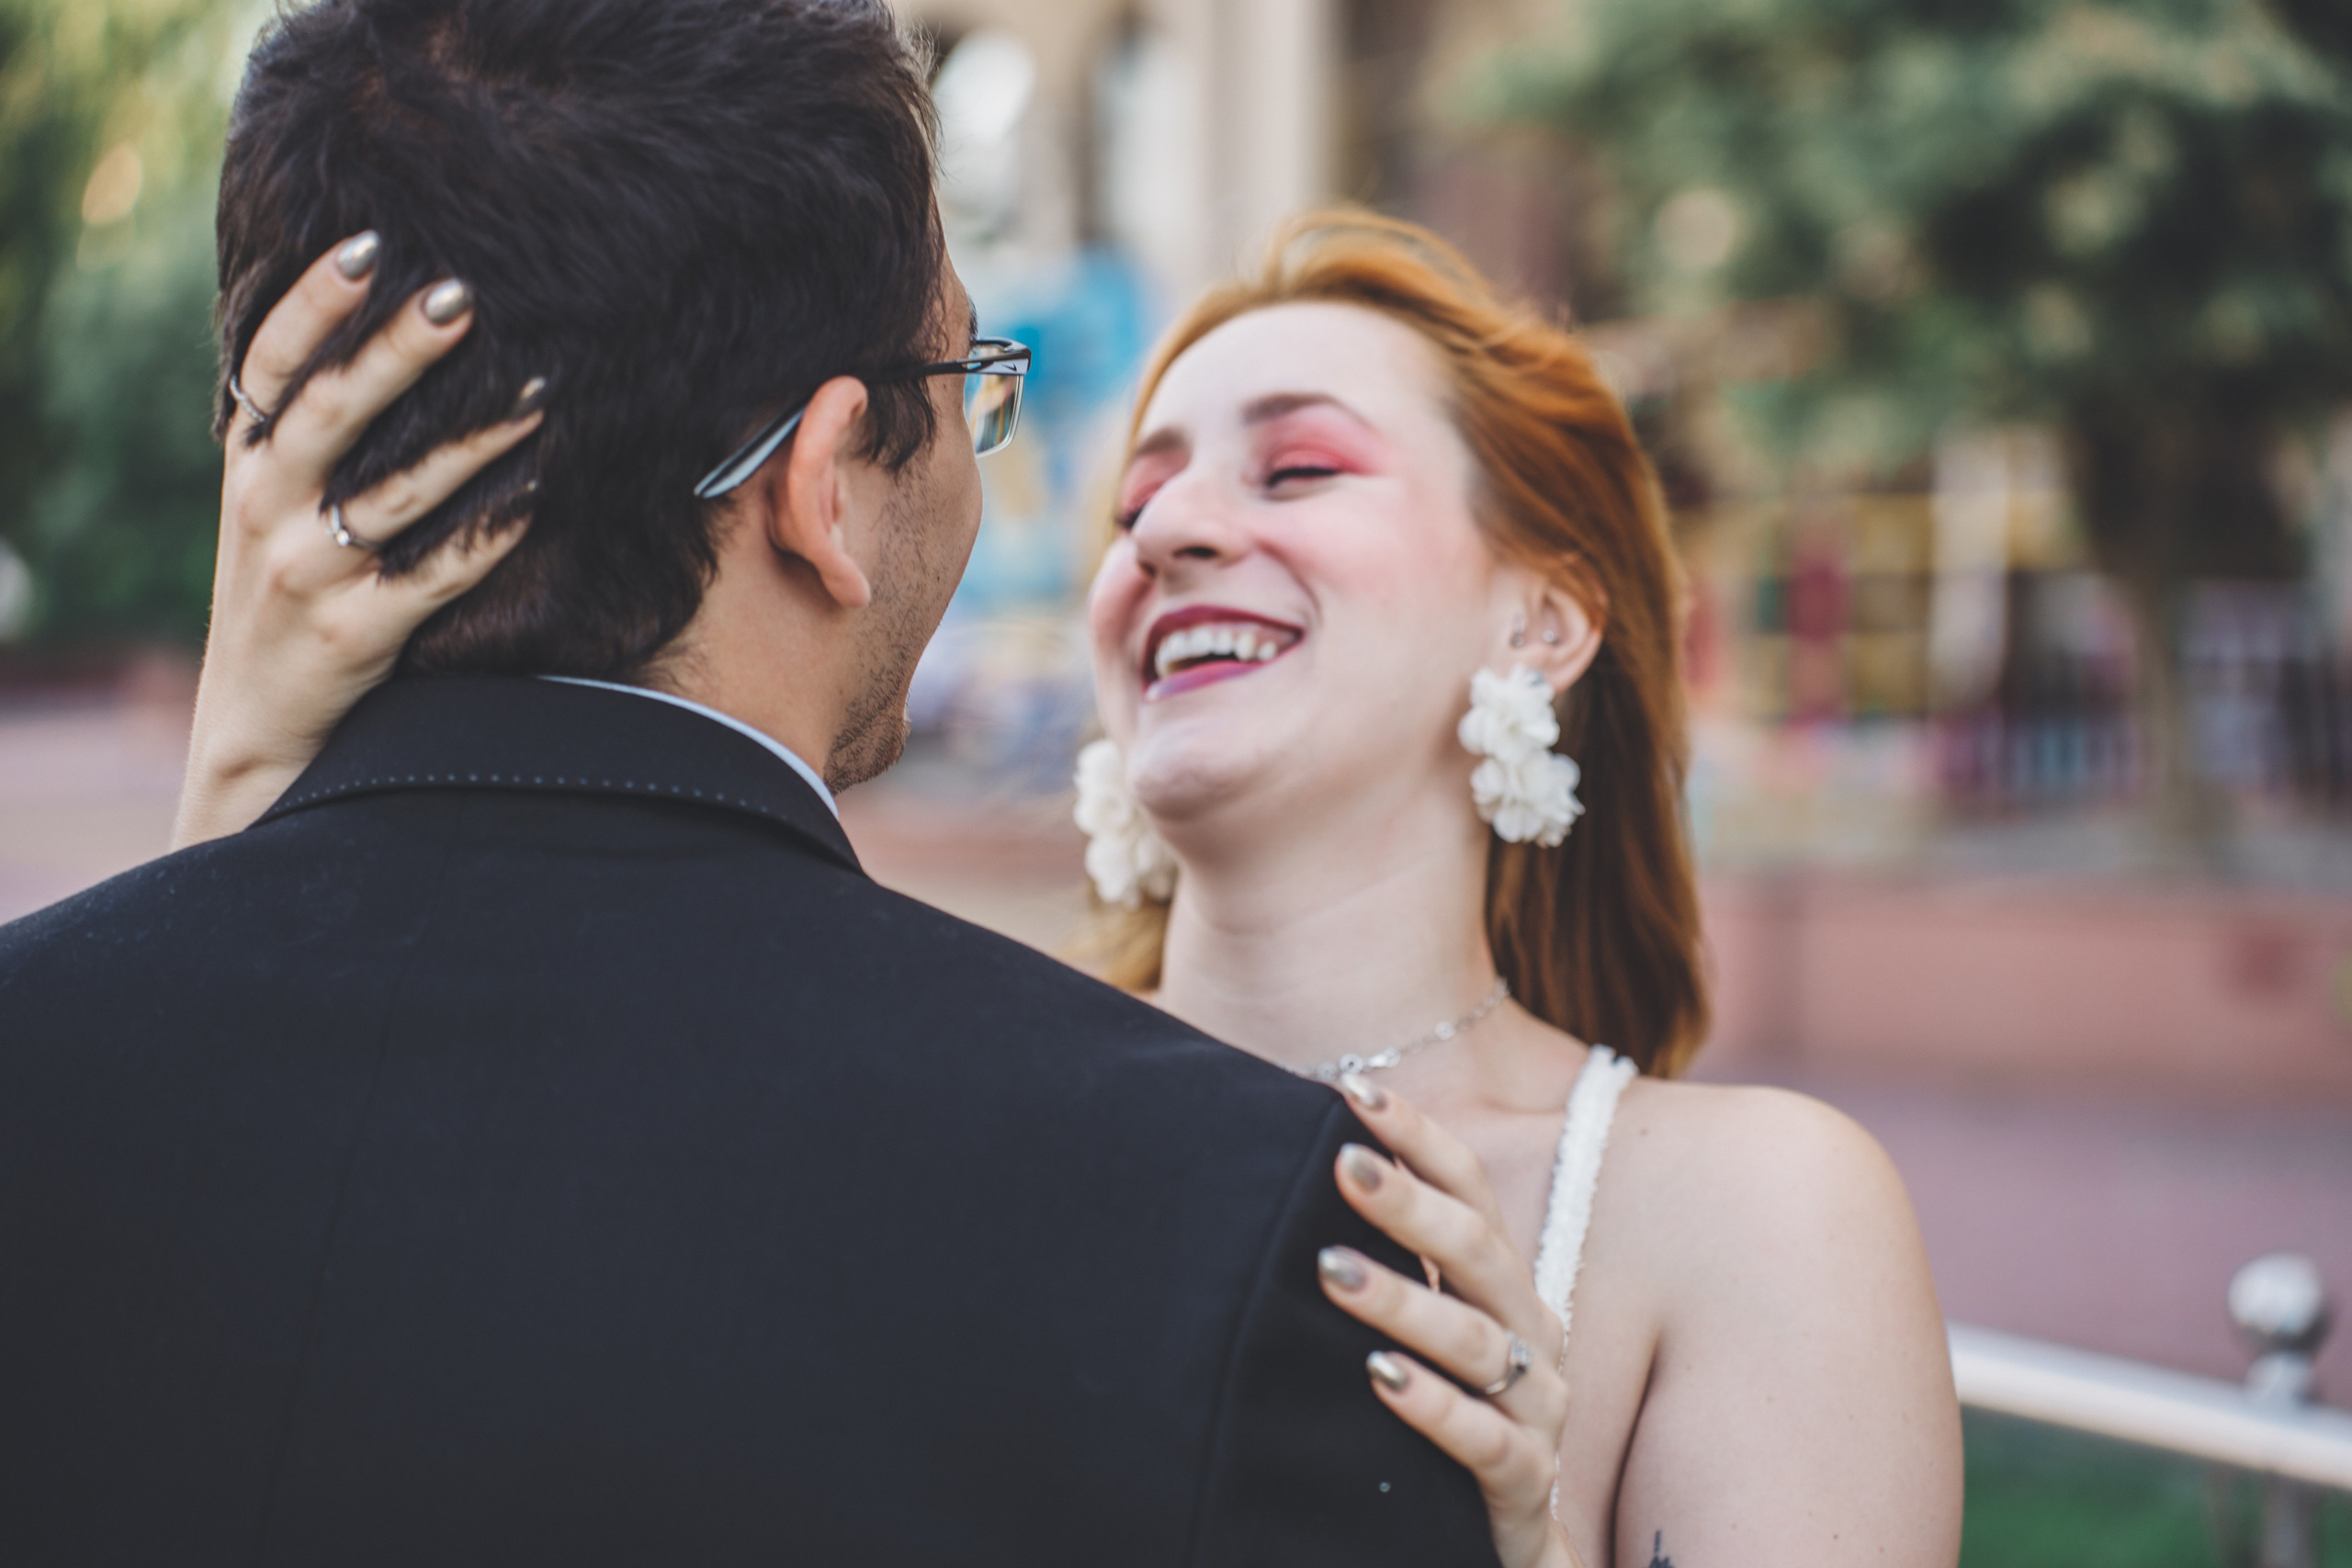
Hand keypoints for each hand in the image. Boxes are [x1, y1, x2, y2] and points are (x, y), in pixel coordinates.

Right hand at [174, 232, 544, 848]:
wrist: (258, 729)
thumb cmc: (286, 592)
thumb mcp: (269, 504)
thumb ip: (307, 429)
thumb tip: (377, 324)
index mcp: (249, 463)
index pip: (272, 364)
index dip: (314, 302)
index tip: (368, 243)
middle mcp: (266, 509)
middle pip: (331, 412)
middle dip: (396, 351)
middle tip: (461, 294)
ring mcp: (308, 574)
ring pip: (396, 492)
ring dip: (472, 438)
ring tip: (538, 389)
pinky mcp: (355, 635)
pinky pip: (435, 575)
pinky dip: (489, 532)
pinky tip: (539, 490)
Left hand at [1318, 1076, 1581, 1567]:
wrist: (1505, 1543)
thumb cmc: (1447, 1411)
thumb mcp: (1425, 1327)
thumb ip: (1386, 1257)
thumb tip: (1305, 1162)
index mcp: (1505, 1283)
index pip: (1472, 1189)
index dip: (1418, 1137)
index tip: (1354, 1090)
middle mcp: (1531, 1331)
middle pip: (1478, 1250)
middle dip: (1409, 1203)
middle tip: (1341, 1163)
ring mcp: (1536, 1406)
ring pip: (1476, 1341)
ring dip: (1404, 1300)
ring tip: (1331, 1270)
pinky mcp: (1525, 1481)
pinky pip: (1485, 1439)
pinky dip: (1432, 1406)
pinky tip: (1378, 1378)